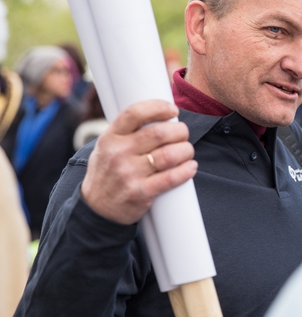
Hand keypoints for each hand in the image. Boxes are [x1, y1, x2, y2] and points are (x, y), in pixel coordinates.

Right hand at [81, 100, 196, 224]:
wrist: (96, 209)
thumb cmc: (107, 172)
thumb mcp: (106, 147)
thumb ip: (126, 131)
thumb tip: (159, 115)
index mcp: (110, 138)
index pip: (135, 113)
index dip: (159, 107)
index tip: (173, 110)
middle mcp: (118, 154)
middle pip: (159, 133)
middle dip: (180, 131)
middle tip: (184, 134)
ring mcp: (129, 174)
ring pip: (169, 154)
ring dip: (186, 151)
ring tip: (187, 151)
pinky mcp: (141, 193)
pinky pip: (171, 178)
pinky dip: (186, 171)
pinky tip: (190, 167)